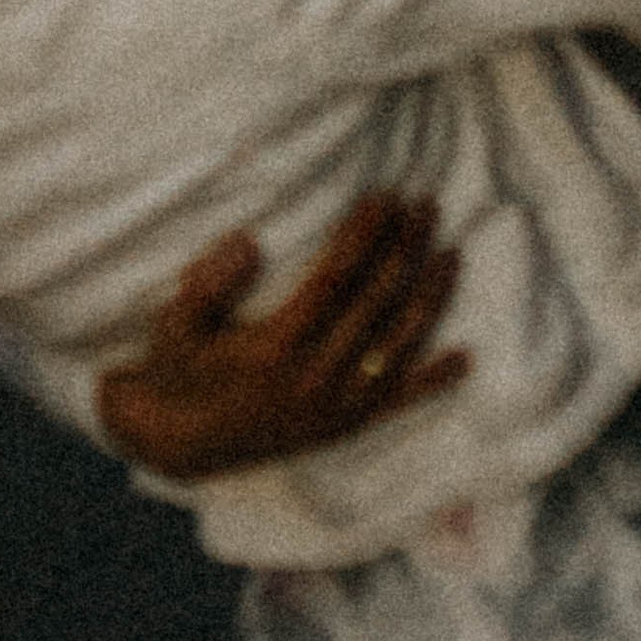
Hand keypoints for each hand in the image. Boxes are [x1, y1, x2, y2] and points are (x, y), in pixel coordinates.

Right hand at [94, 192, 469, 484]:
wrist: (185, 444)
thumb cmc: (181, 368)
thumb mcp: (175, 323)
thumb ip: (207, 283)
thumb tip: (250, 242)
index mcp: (276, 347)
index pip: (336, 279)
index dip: (365, 235)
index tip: (385, 195)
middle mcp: (315, 378)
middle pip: (376, 303)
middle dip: (405, 248)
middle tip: (426, 203)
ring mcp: (336, 406)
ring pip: (398, 344)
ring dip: (429, 295)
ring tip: (452, 251)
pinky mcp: (347, 426)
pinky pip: (399, 402)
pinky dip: (434, 380)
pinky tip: (465, 356)